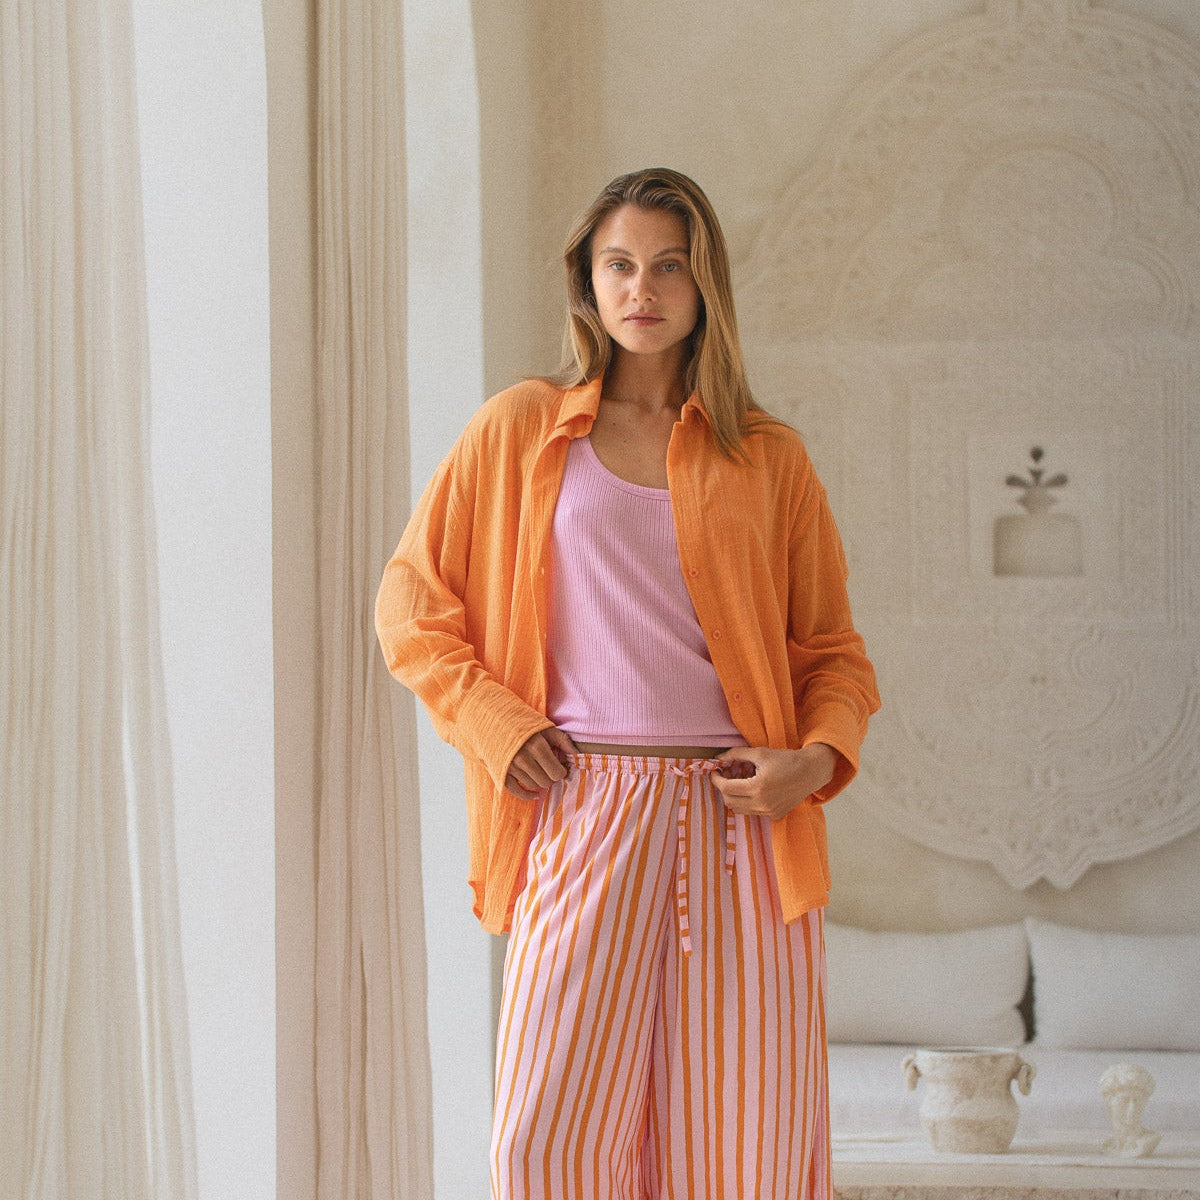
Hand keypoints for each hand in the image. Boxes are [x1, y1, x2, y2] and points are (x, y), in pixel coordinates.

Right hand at [504, 727, 576, 798]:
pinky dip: (527, 795)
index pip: (557, 773)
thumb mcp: (546, 727)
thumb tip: (576, 754)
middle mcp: (523, 759)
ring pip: (534, 786)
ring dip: (540, 782)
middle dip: (551, 777)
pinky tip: (534, 794)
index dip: (562, 771)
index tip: (560, 765)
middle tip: (550, 768)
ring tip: (540, 771)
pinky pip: (517, 792)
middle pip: (546, 782)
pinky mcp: (502, 773)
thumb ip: (563, 741)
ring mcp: (511, 767)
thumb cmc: (524, 724)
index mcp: (537, 746)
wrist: (496, 719)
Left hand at [710, 743, 837, 820]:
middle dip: (723, 789)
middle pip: (730, 802)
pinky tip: (753, 789)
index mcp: (758, 787)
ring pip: (739, 809)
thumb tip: (719, 757)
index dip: (716, 780)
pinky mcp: (775, 816)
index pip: (726, 788)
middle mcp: (762, 804)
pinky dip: (747, 802)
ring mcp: (769, 812)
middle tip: (726, 776)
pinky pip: (752, 812)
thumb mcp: (760, 752)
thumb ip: (736, 754)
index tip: (715, 772)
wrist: (810, 772)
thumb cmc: (786, 759)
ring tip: (739, 782)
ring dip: (734, 797)